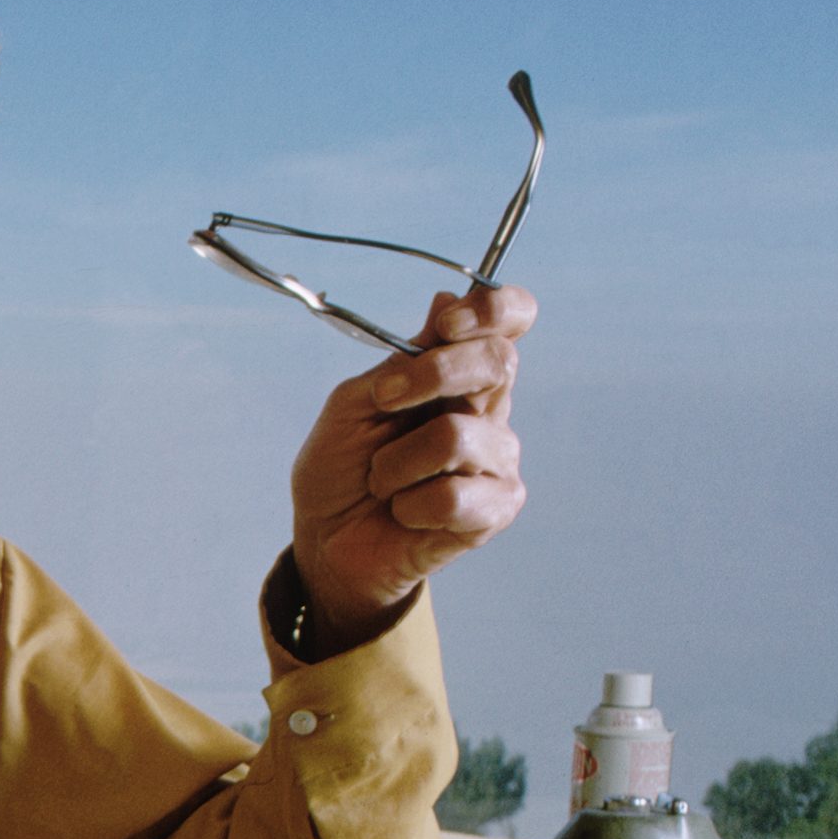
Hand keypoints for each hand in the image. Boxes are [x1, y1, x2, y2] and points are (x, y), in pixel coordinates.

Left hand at [288, 284, 534, 653]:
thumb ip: (401, 359)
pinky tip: (403, 513)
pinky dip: (408, 505)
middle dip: (431, 375)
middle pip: (497, 362)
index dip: (492, 310)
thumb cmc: (342, 470)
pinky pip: (453, 497)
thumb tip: (447, 297)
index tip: (445, 323)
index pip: (510, 321)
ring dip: (395, 463)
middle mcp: (489, 411)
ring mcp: (498, 460)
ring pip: (456, 436)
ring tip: (382, 481)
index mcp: (459, 375)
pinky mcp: (496, 509)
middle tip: (382, 402)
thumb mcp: (355, 404)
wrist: (328, 541)